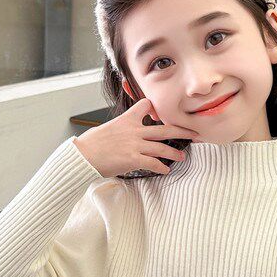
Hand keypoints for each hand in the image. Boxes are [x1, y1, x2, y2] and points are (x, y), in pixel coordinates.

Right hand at [72, 97, 198, 177]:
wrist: (83, 155)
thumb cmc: (91, 144)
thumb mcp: (106, 128)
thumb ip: (120, 128)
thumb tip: (122, 132)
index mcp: (127, 120)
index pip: (145, 106)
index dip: (154, 108)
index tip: (161, 114)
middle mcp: (134, 130)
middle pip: (164, 129)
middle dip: (182, 131)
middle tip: (193, 133)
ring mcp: (135, 145)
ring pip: (162, 148)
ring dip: (175, 153)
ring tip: (182, 157)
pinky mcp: (133, 159)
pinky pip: (153, 163)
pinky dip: (161, 167)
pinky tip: (166, 170)